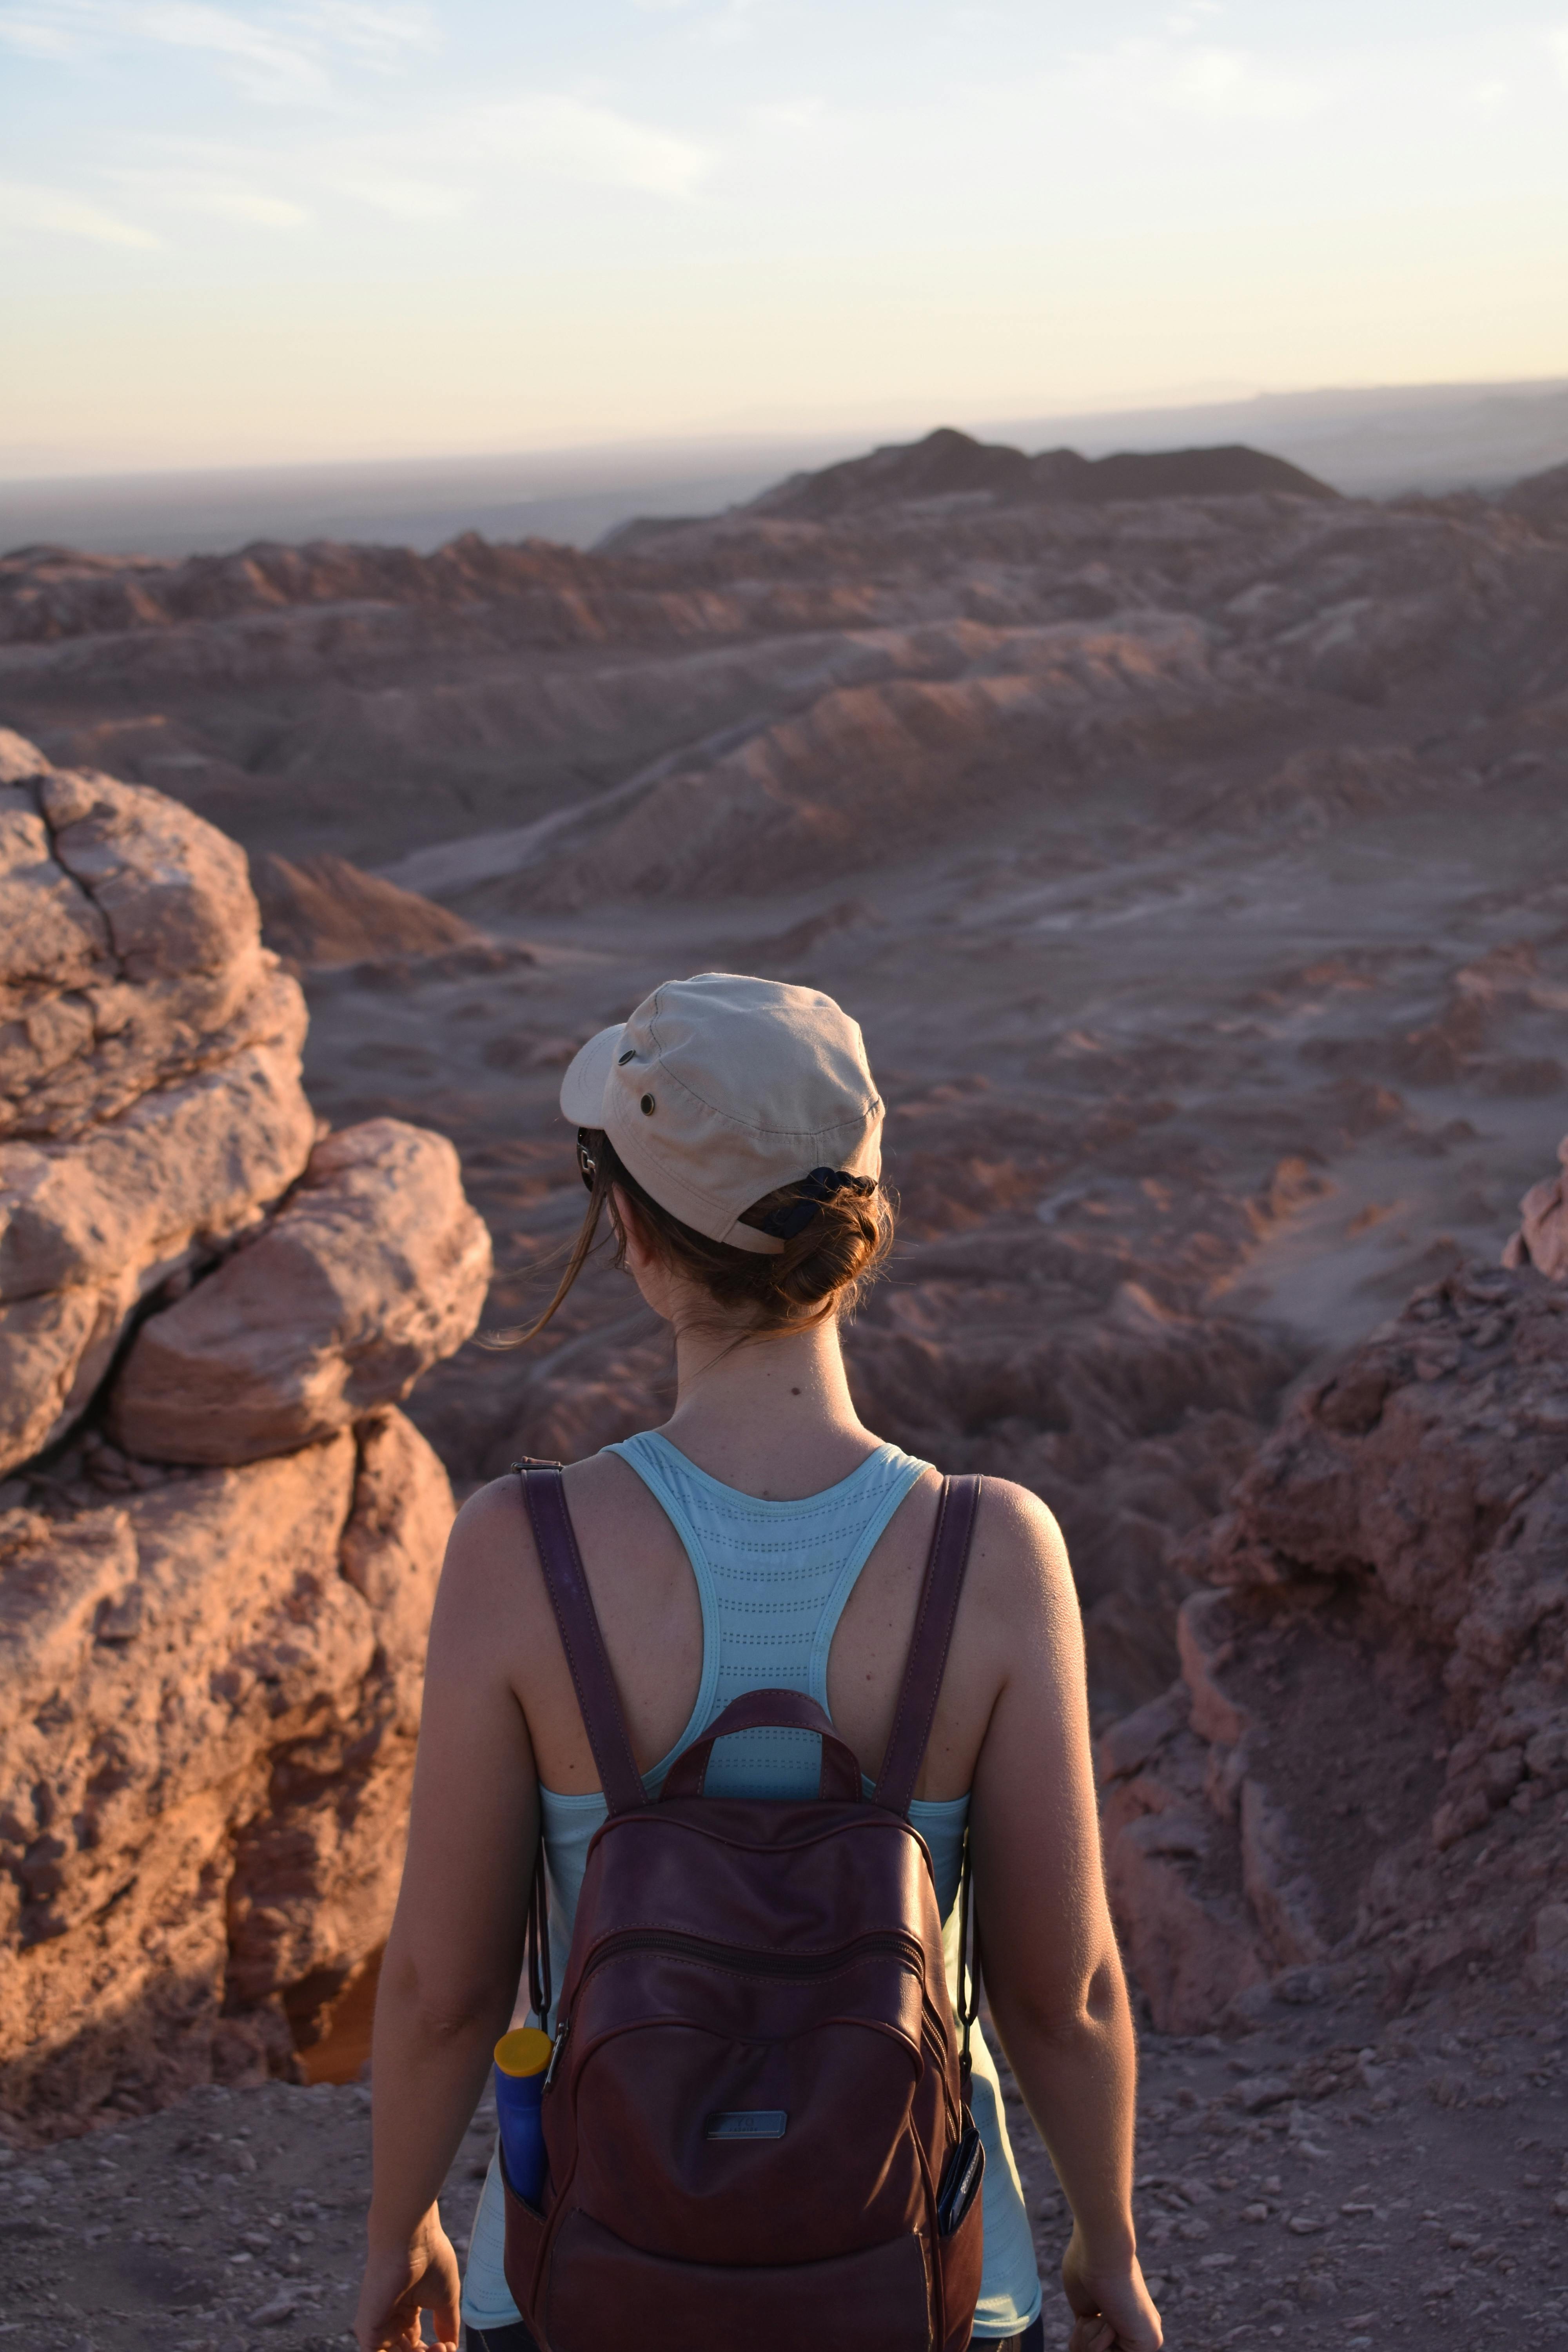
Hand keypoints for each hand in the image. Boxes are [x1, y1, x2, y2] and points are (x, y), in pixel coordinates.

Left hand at [355, 2208, 460, 2351]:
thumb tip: (451, 2346)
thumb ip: (447, 2324)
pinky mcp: (367, 2331)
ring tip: (439, 2348)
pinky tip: (422, 2349)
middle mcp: (389, 2320)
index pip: (414, 2346)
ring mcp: (377, 2327)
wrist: (411, 2238)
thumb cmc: (430, 2259)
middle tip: (443, 2348)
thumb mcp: (445, 2299)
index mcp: (405, 2311)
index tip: (448, 2346)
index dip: (433, 2351)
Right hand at [1062, 2225, 1162, 2351]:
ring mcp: (1147, 2337)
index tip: (1085, 2316)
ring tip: (1100, 2311)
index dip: (1082, 2336)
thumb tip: (1081, 2344)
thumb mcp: (1084, 2305)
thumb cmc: (1087, 2265)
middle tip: (1090, 2314)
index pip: (1099, 2345)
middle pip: (1098, 2351)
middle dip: (1084, 2338)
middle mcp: (1137, 2330)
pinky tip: (1109, 2319)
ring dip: (1090, 2337)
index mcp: (1124, 2320)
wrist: (1100, 2249)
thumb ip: (1091, 2324)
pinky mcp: (1150, 2342)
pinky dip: (1098, 2342)